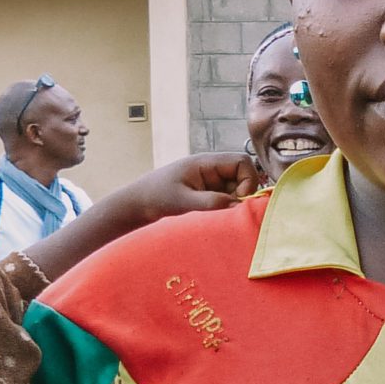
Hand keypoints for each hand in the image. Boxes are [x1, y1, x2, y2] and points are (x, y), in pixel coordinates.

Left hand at [106, 152, 261, 226]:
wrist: (136, 206)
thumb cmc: (156, 198)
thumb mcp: (183, 202)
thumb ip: (211, 203)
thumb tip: (239, 206)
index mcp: (206, 163)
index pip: (242, 162)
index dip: (248, 181)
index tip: (238, 201)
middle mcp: (212, 170)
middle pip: (243, 177)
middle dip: (242, 196)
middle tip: (230, 214)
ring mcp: (210, 183)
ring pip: (236, 192)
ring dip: (233, 206)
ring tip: (219, 218)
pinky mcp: (207, 196)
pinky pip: (227, 201)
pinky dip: (226, 211)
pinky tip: (214, 221)